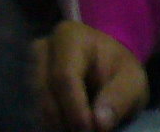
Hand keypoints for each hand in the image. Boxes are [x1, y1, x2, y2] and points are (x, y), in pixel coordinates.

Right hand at [33, 22, 148, 131]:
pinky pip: (32, 114)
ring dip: (56, 125)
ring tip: (79, 129)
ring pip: (36, 107)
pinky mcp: (26, 90)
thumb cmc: (119, 73)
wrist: (107, 72)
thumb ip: (119, 98)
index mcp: (69, 37)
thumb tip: (98, 123)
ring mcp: (30, 69)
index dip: (74, 108)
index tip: (89, 129)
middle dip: (64, 121)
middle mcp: (42, 49)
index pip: (64, 77)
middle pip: (45, 94)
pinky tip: (67, 128)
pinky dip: (51, 126)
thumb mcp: (132, 82)